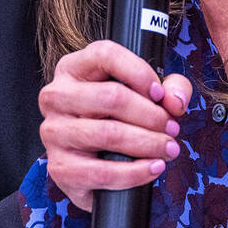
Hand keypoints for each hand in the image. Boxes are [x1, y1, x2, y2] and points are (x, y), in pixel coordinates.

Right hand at [38, 40, 191, 211]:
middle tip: (172, 128)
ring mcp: (54, 132)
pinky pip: (102, 172)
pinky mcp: (60, 168)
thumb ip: (172, 87)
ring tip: (168, 148)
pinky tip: (154, 167)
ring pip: (108, 134)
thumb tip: (174, 101)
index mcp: (74, 68)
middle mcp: (56, 96)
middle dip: (152, 115)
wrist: (94, 165)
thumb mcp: (148, 94)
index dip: (139, 72)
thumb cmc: (122, 119)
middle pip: (111, 97)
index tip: (160, 93)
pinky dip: (135, 172)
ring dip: (148, 143)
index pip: (105, 54)